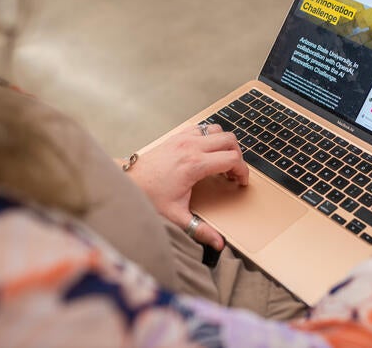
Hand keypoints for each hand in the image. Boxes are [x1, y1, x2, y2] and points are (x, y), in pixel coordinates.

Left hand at [127, 124, 247, 249]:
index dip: (243, 171)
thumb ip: (201, 230)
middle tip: (234, 172)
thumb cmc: (150, 196)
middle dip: (238, 155)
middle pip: (229, 140)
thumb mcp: (177, 216)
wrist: (128, 182)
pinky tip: (206, 152)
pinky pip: (202, 128)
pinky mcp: (176, 136)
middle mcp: (191, 147)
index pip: (232, 159)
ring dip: (224, 143)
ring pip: (217, 130)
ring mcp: (183, 138)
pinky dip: (209, 136)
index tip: (241, 182)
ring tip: (222, 161)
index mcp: (195, 165)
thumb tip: (218, 244)